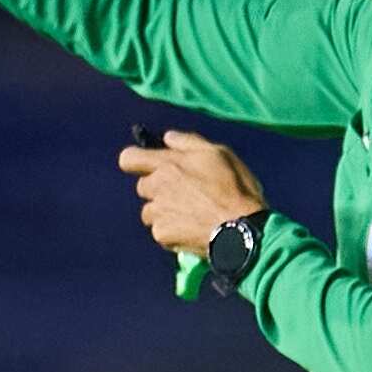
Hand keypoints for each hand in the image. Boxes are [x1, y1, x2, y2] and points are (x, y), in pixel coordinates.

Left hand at [120, 129, 267, 255]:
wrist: (242, 228)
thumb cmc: (235, 188)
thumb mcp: (219, 154)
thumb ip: (188, 142)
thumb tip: (167, 137)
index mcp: (168, 164)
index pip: (129, 158)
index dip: (136, 161)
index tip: (147, 166)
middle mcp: (158, 186)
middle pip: (143, 186)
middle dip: (158, 189)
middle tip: (185, 193)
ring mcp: (158, 212)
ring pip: (150, 211)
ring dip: (164, 211)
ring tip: (192, 214)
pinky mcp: (162, 234)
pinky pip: (160, 231)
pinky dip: (171, 231)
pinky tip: (192, 229)